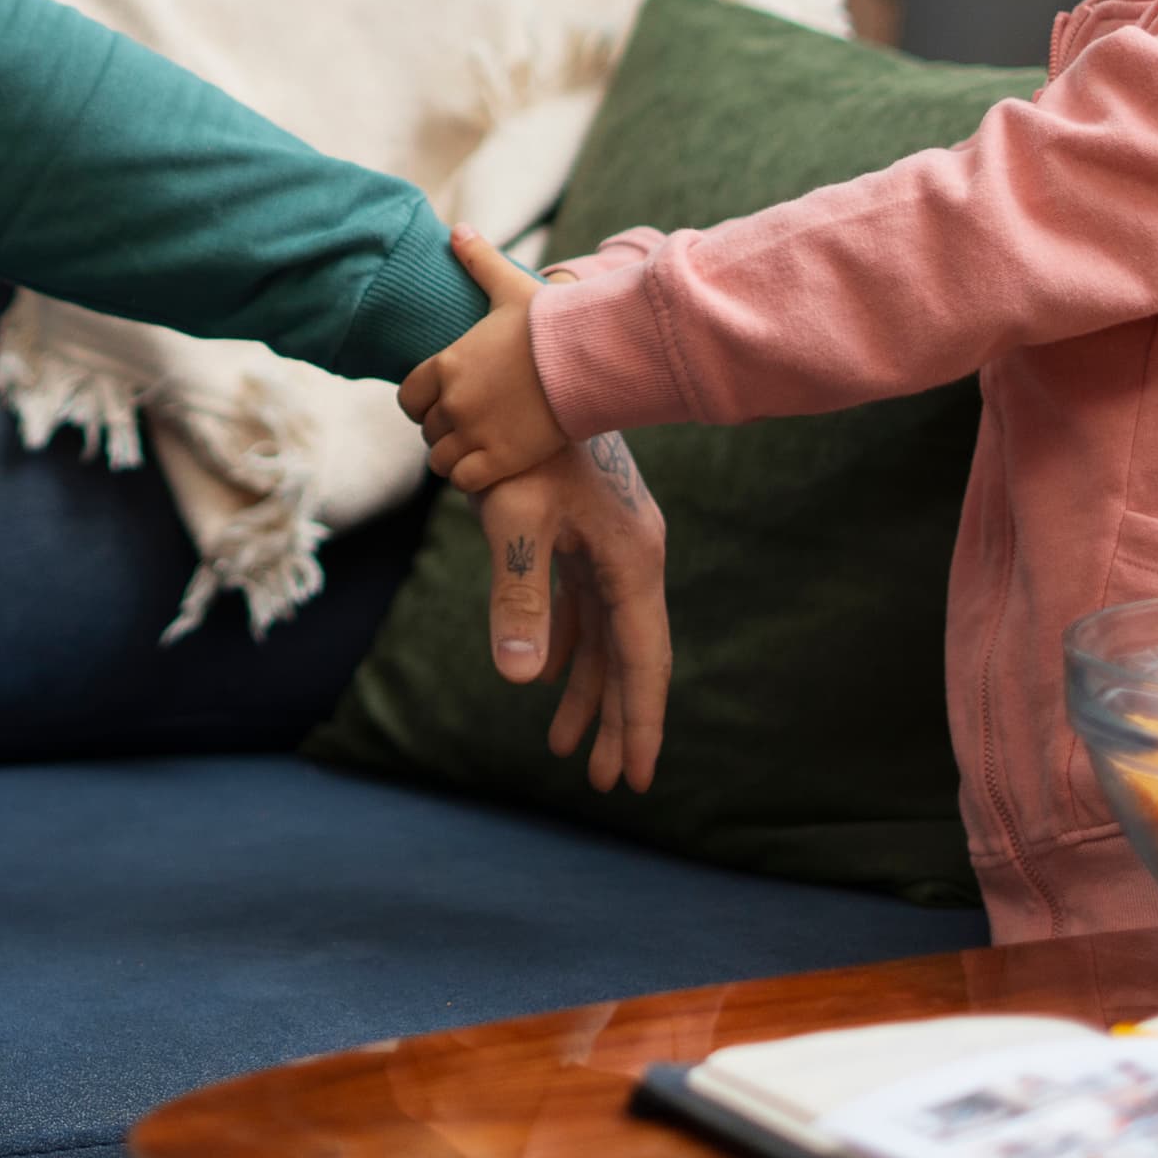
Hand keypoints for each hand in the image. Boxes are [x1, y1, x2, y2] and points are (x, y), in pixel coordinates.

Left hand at [395, 224, 571, 492]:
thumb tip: (458, 229)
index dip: (423, 403)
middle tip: (472, 424)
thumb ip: (478, 261)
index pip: (408, 398)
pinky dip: (472, 477)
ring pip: (441, 460)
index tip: (444, 402)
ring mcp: (475, 433)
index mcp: (447, 365)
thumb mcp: (509, 287)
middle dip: (446, 429)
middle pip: (428, 430)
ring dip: (456, 456)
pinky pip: (464, 481)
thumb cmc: (551, 321)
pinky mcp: (501, 459)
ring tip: (480, 448)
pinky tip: (492, 465)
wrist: (590, 359)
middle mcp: (453, 402)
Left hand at [475, 432, 670, 791]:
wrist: (534, 374)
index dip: (638, 724)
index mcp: (631, 563)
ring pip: (605, 638)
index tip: (634, 780)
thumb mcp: (515, 521)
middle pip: (629, 659)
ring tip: (566, 748)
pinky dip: (567, 645)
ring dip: (587, 691)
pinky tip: (548, 674)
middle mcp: (631, 560)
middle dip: (615, 723)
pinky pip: (582, 609)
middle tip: (604, 783)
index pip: (641, 663)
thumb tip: (521, 679)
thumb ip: (519, 597)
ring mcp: (609, 548)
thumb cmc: (527, 445)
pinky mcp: (584, 536)